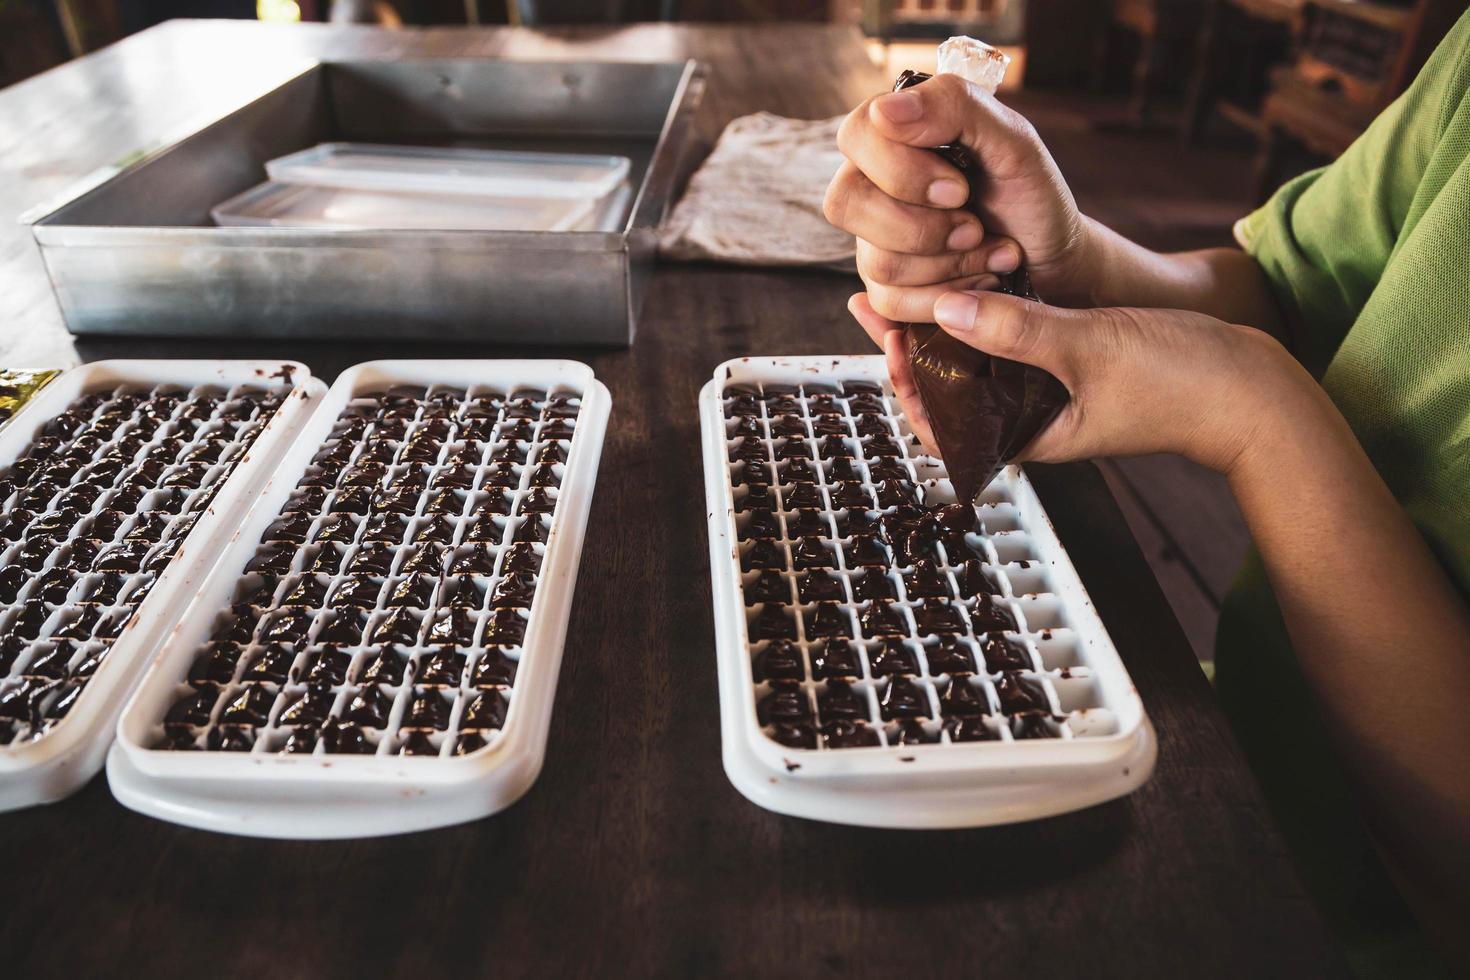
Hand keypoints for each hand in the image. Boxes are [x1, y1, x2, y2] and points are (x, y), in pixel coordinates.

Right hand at [824, 72, 1092, 320]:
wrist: (1052, 256)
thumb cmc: (1030, 192)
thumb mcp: (1012, 139)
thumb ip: (955, 106)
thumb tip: (885, 108)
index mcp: (896, 134)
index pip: (855, 135)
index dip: (902, 171)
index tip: (960, 189)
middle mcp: (873, 184)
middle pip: (845, 203)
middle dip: (922, 228)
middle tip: (974, 226)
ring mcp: (874, 238)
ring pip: (876, 260)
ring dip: (948, 264)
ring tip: (990, 250)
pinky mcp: (885, 286)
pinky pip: (889, 300)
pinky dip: (947, 294)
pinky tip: (979, 280)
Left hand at [847, 288, 1308, 475]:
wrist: (1254, 392)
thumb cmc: (1181, 382)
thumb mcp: (1088, 347)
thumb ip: (1015, 329)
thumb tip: (945, 307)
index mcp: (1026, 436)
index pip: (940, 427)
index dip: (905, 385)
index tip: (886, 335)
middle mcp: (1030, 421)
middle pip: (949, 392)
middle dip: (911, 349)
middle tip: (874, 296)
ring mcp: (1050, 396)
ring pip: (977, 366)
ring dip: (944, 329)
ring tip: (910, 284)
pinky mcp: (1070, 369)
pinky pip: (1012, 346)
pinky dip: (987, 317)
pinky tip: (971, 280)